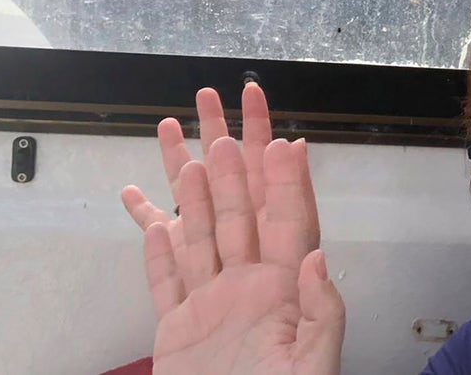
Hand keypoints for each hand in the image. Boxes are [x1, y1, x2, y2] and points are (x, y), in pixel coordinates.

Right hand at [143, 137, 344, 373]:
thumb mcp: (312, 368)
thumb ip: (322, 314)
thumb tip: (319, 259)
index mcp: (286, 293)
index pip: (289, 223)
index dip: (286, 181)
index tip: (282, 140)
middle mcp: (249, 289)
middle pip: (239, 214)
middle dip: (232, 166)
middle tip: (221, 121)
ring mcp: (211, 306)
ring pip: (197, 236)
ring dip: (190, 195)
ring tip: (182, 151)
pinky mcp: (178, 329)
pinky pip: (166, 280)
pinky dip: (155, 249)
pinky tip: (148, 218)